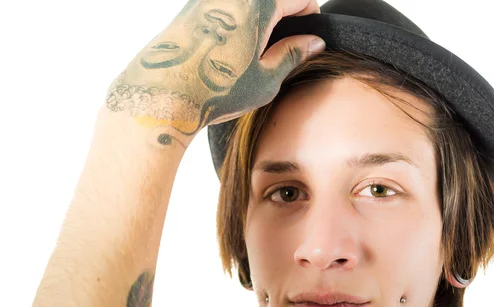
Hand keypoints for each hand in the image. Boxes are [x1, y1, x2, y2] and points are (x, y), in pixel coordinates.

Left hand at [105, 0, 324, 147]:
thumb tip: (312, 42)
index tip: (307, 34)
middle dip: (283, 16)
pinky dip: (236, 22)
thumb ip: (292, 54)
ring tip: (253, 53)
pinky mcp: (190, 8)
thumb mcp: (265, 79)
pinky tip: (229, 51)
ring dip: (258, 19)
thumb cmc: (214, 89)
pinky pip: (224, 7)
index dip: (309, 15)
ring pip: (247, 2)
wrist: (163, 94)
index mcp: (258, 4)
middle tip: (281, 47)